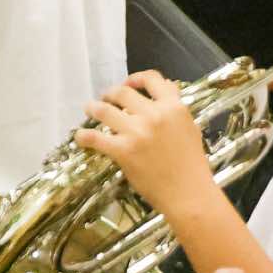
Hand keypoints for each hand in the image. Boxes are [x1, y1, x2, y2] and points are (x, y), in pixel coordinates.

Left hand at [75, 71, 217, 212]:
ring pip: (104, 110)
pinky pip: (96, 139)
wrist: (189, 194)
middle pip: (122, 93)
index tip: (128, 84)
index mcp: (173, 107)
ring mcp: (137, 132)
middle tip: (105, 99)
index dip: (136, 78)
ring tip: (89, 109)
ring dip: (93, 108)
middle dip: (110, 94)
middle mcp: (154, 115)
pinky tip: (80, 138)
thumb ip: (175, 108)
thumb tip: (166, 86)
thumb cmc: (192, 164)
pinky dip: (84, 137)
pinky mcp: (124, 151)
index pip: (152, 79)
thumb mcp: (189, 128)